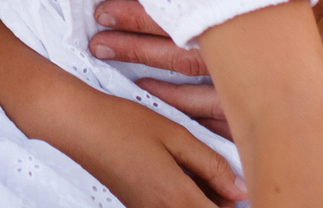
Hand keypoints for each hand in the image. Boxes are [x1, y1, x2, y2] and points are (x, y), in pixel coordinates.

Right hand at [39, 86, 246, 207]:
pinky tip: (183, 172)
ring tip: (206, 171)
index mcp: (177, 198)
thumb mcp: (174, 135)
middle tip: (228, 176)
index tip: (246, 188)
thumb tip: (240, 188)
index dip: (237, 204)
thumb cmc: (122, 124)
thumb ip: (211, 165)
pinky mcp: (136, 207)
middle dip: (222, 203)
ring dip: (203, 199)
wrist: (76, 126)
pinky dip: (185, 196)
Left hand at [90, 0, 322, 129]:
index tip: (103, 10)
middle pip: (191, 53)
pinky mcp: (286, 75)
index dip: (142, 15)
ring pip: (207, 84)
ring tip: (111, 59)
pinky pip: (234, 105)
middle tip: (95, 40)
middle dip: (138, 47)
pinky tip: (158, 96)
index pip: (190, 15)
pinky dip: (193, 105)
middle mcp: (269, 36)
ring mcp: (282, 64)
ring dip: (156, 76)